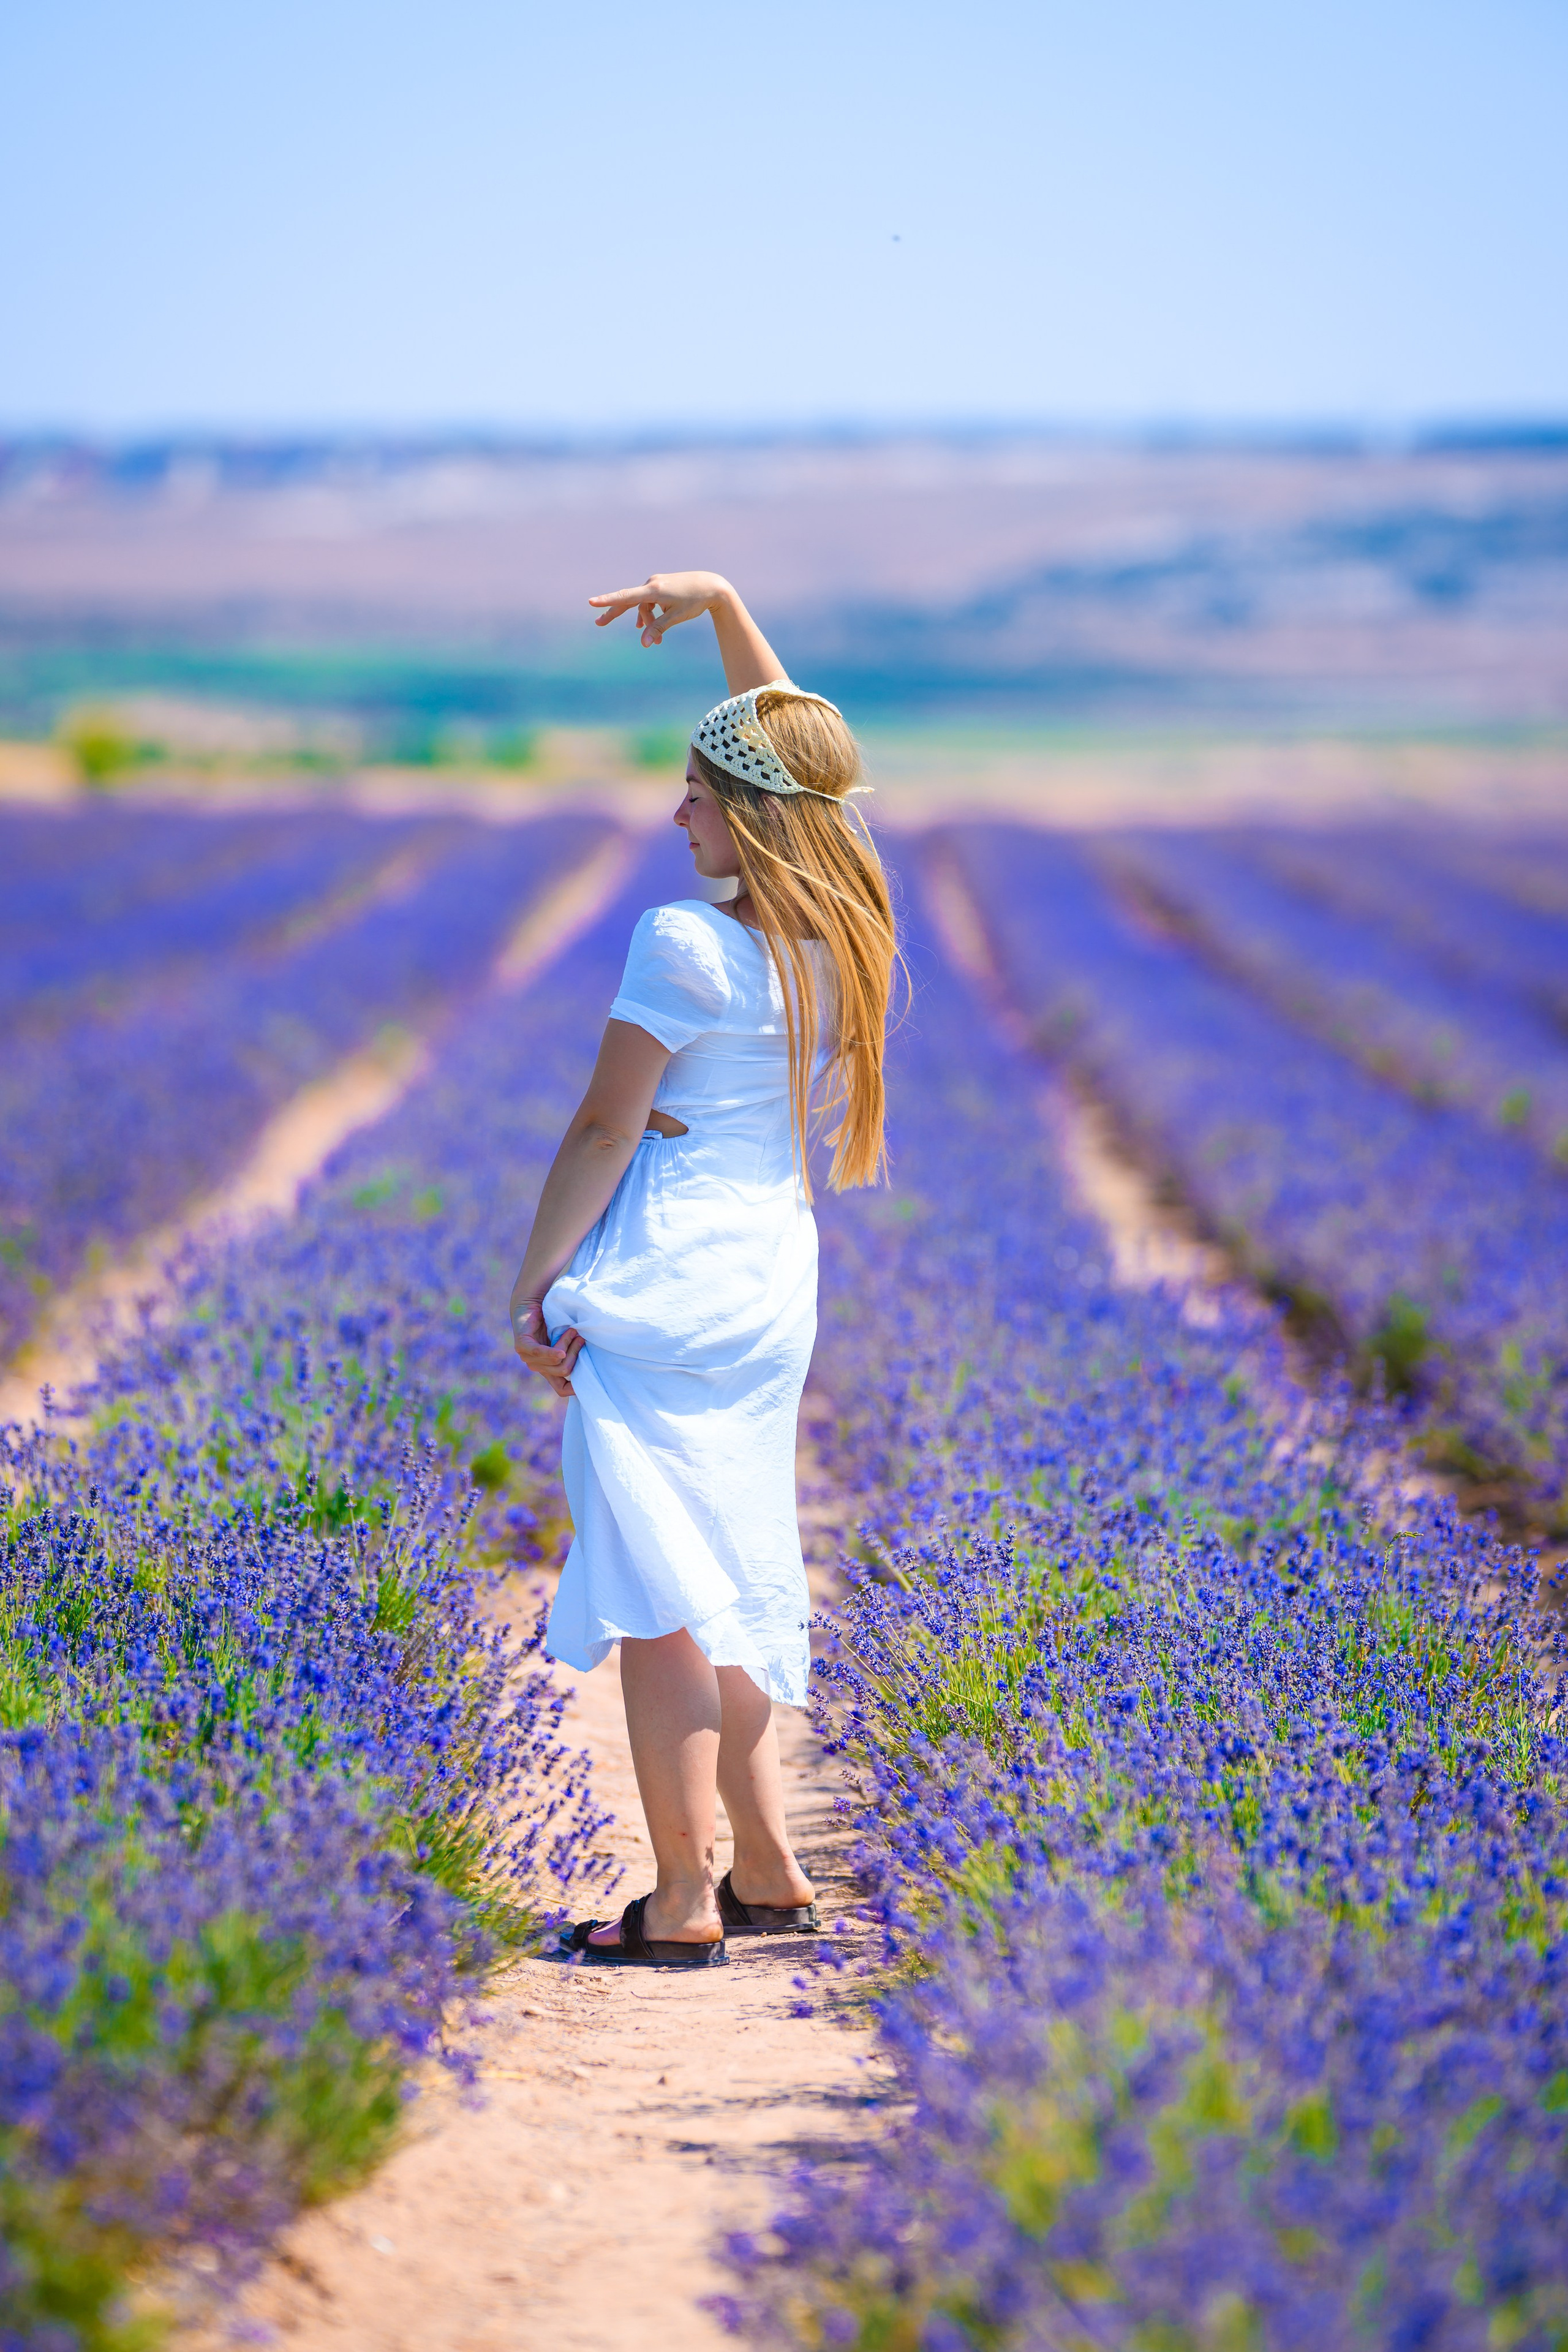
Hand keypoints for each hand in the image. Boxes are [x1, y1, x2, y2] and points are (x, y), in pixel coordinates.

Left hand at [512, 1298, 582, 1398]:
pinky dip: (552, 1352)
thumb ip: (574, 1352)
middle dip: (576, 1354)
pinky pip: (540, 1353)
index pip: (561, 1389)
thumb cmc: (553, 1320)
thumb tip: (594, 1364)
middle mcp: (538, 1367)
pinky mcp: (522, 1346)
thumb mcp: (567, 1340)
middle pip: (564, 1371)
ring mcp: (528, 1358)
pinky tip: (561, 1350)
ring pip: (556, 1361)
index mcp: (548, 1369)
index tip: (590, 1378)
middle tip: (581, 1338)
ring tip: (573, 1331)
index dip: (574, 1389)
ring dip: (568, 1345)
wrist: (533, 1301)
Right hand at [588, 572, 730, 646]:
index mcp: (654, 590)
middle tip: (598, 623)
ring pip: (643, 605)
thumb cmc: (695, 601)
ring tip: (657, 643)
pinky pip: (649, 601)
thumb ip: (657, 629)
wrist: (712, 585)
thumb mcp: (676, 617)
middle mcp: (652, 584)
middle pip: (628, 601)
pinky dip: (649, 614)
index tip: (592, 602)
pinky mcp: (661, 585)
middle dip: (615, 613)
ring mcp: (656, 583)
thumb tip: (644, 644)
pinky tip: (644, 626)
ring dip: (647, 623)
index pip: (626, 597)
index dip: (608, 600)